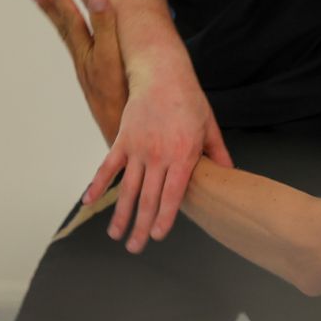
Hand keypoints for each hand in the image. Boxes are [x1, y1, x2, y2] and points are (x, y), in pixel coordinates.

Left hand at [30, 0, 127, 144]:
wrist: (124, 136)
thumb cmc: (122, 98)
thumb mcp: (114, 58)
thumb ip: (105, 28)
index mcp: (87, 53)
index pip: (70, 20)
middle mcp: (84, 62)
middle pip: (64, 30)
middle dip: (52, 9)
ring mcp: (90, 74)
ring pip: (71, 42)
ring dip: (60, 23)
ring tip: (52, 11)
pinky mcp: (98, 83)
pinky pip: (82, 53)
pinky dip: (77, 40)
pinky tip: (81, 43)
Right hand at [82, 57, 232, 253]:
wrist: (162, 73)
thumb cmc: (189, 100)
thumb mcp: (210, 126)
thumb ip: (218, 153)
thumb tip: (232, 173)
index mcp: (182, 155)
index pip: (173, 195)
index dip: (165, 218)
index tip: (158, 236)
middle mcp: (159, 156)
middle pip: (149, 199)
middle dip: (142, 226)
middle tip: (136, 247)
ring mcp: (138, 148)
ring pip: (128, 189)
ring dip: (121, 214)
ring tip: (116, 235)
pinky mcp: (122, 139)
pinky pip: (108, 166)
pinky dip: (98, 184)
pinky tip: (89, 202)